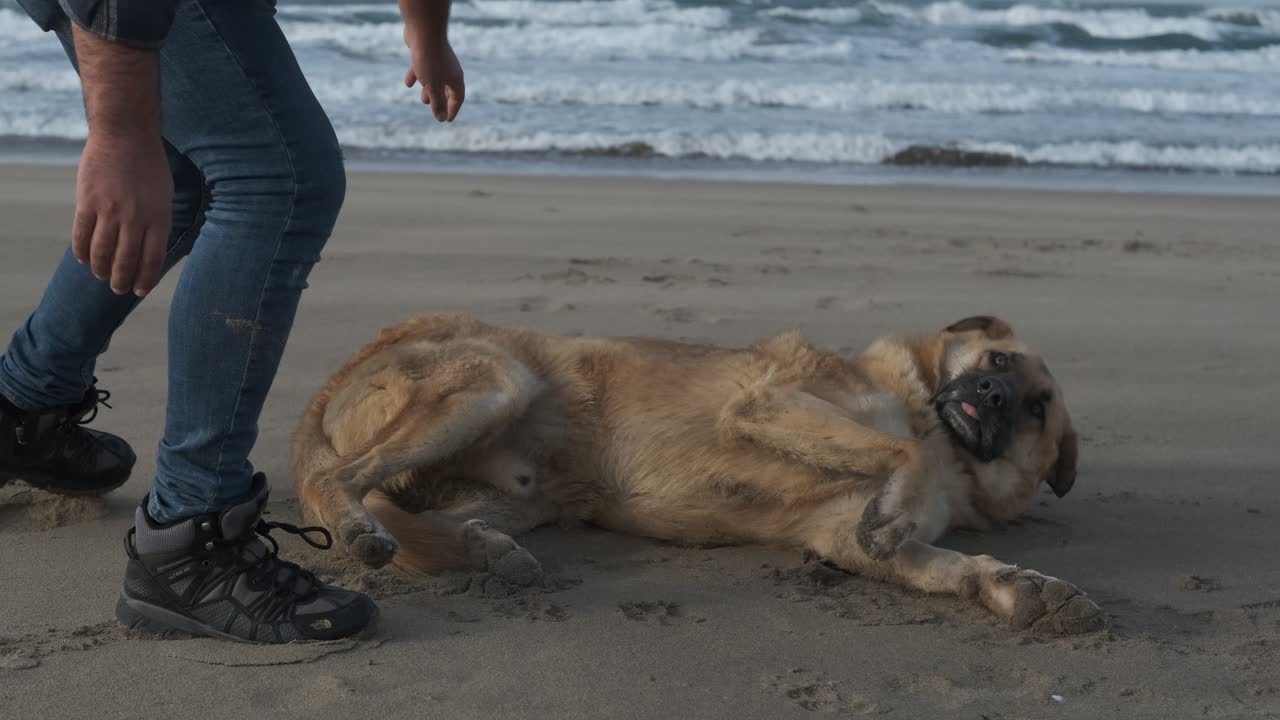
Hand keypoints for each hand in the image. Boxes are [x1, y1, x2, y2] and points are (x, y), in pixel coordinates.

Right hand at [67, 23, 170, 297]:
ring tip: (101, 276)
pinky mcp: (87, 202)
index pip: (152, 260)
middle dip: (122, 280)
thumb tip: (151, 247)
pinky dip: (81, 251)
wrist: (126, 134)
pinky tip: (83, 258)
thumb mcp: (165, 195)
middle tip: (118, 289)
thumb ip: (158, 220)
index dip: (146, 279)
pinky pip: (81, 234)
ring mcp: (109, 211)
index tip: (140, 290)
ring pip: (102, 252)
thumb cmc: (150, 164)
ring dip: (101, 269)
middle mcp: (135, 218)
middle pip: (126, 261)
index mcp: (158, 218)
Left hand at [403, 25, 464, 121]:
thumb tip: (441, 119)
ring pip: (435, 80)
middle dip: (441, 101)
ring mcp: (438, 61)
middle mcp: (449, 70)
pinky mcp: (426, 54)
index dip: (452, 110)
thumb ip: (437, 103)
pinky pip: (422, 69)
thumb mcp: (433, 87)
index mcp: (455, 79)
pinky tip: (408, 83)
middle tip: (436, 111)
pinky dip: (416, 76)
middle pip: (448, 89)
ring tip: (423, 99)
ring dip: (429, 90)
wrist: (423, 31)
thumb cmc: (430, 61)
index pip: (458, 98)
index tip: (447, 120)